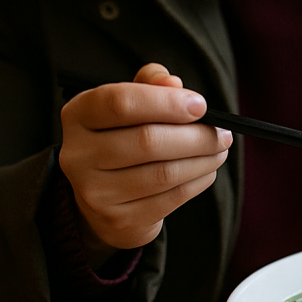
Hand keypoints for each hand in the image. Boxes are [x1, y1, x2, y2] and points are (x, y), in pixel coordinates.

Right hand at [58, 64, 231, 267]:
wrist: (106, 199)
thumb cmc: (124, 138)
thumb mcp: (130, 106)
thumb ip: (150, 86)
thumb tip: (173, 83)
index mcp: (78, 115)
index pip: (119, 102)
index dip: (166, 102)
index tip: (201, 105)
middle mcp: (78, 154)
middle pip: (148, 141)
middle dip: (196, 136)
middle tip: (223, 133)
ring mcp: (95, 191)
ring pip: (164, 173)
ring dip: (203, 160)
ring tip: (220, 150)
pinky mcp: (119, 218)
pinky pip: (171, 198)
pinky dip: (198, 181)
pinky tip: (207, 170)